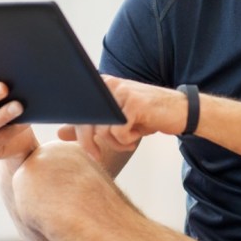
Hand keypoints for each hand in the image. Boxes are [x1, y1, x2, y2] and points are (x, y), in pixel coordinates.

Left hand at [57, 75, 187, 161]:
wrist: (181, 111)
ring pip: (103, 129)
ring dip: (115, 143)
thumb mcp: (116, 120)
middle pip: (86, 120)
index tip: (89, 147)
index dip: (78, 132)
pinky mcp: (134, 105)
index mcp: (102, 85)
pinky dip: (127, 140)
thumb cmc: (148, 115)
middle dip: (90, 143)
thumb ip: (89, 124)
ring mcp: (122, 93)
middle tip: (98, 156)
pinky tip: (138, 135)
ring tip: (129, 142)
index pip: (78, 110)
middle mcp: (109, 84)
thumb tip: (60, 133)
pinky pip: (119, 132)